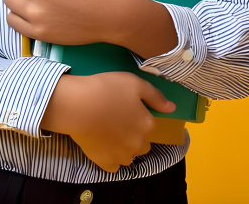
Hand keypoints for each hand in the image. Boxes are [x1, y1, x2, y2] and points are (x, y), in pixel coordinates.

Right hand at [40, 72, 175, 172]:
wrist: (76, 105)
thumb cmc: (105, 89)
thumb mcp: (133, 83)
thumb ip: (155, 96)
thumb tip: (172, 108)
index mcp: (147, 124)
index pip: (150, 126)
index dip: (139, 117)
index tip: (126, 110)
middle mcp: (138, 143)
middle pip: (143, 144)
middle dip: (134, 135)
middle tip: (118, 122)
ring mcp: (122, 155)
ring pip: (130, 155)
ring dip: (124, 148)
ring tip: (109, 133)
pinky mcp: (105, 163)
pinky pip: (114, 166)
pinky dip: (110, 158)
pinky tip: (102, 145)